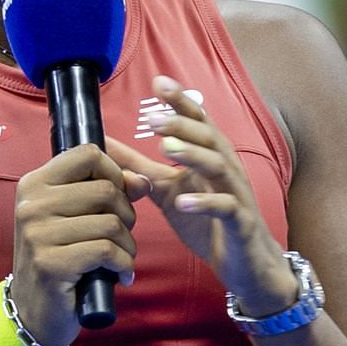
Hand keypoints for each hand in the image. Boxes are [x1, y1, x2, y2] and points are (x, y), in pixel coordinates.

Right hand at [9, 144, 149, 345]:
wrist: (33, 310)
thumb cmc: (61, 259)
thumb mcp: (77, 219)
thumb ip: (107, 193)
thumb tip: (142, 181)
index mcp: (35, 184)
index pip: (88, 154)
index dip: (115, 173)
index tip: (118, 198)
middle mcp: (32, 204)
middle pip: (106, 189)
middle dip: (127, 215)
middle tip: (120, 238)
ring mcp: (38, 233)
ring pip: (111, 222)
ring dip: (128, 245)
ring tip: (120, 259)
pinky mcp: (50, 263)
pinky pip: (107, 251)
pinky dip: (123, 265)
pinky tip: (120, 275)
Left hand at [106, 75, 298, 315]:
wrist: (243, 262)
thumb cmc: (206, 222)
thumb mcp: (167, 190)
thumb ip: (138, 167)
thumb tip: (104, 144)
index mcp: (210, 156)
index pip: (197, 122)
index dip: (180, 102)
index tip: (159, 83)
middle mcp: (226, 169)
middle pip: (209, 138)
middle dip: (182, 125)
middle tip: (153, 119)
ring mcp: (236, 194)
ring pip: (220, 166)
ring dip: (194, 155)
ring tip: (167, 150)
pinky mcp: (240, 222)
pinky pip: (226, 207)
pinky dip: (206, 202)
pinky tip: (184, 201)